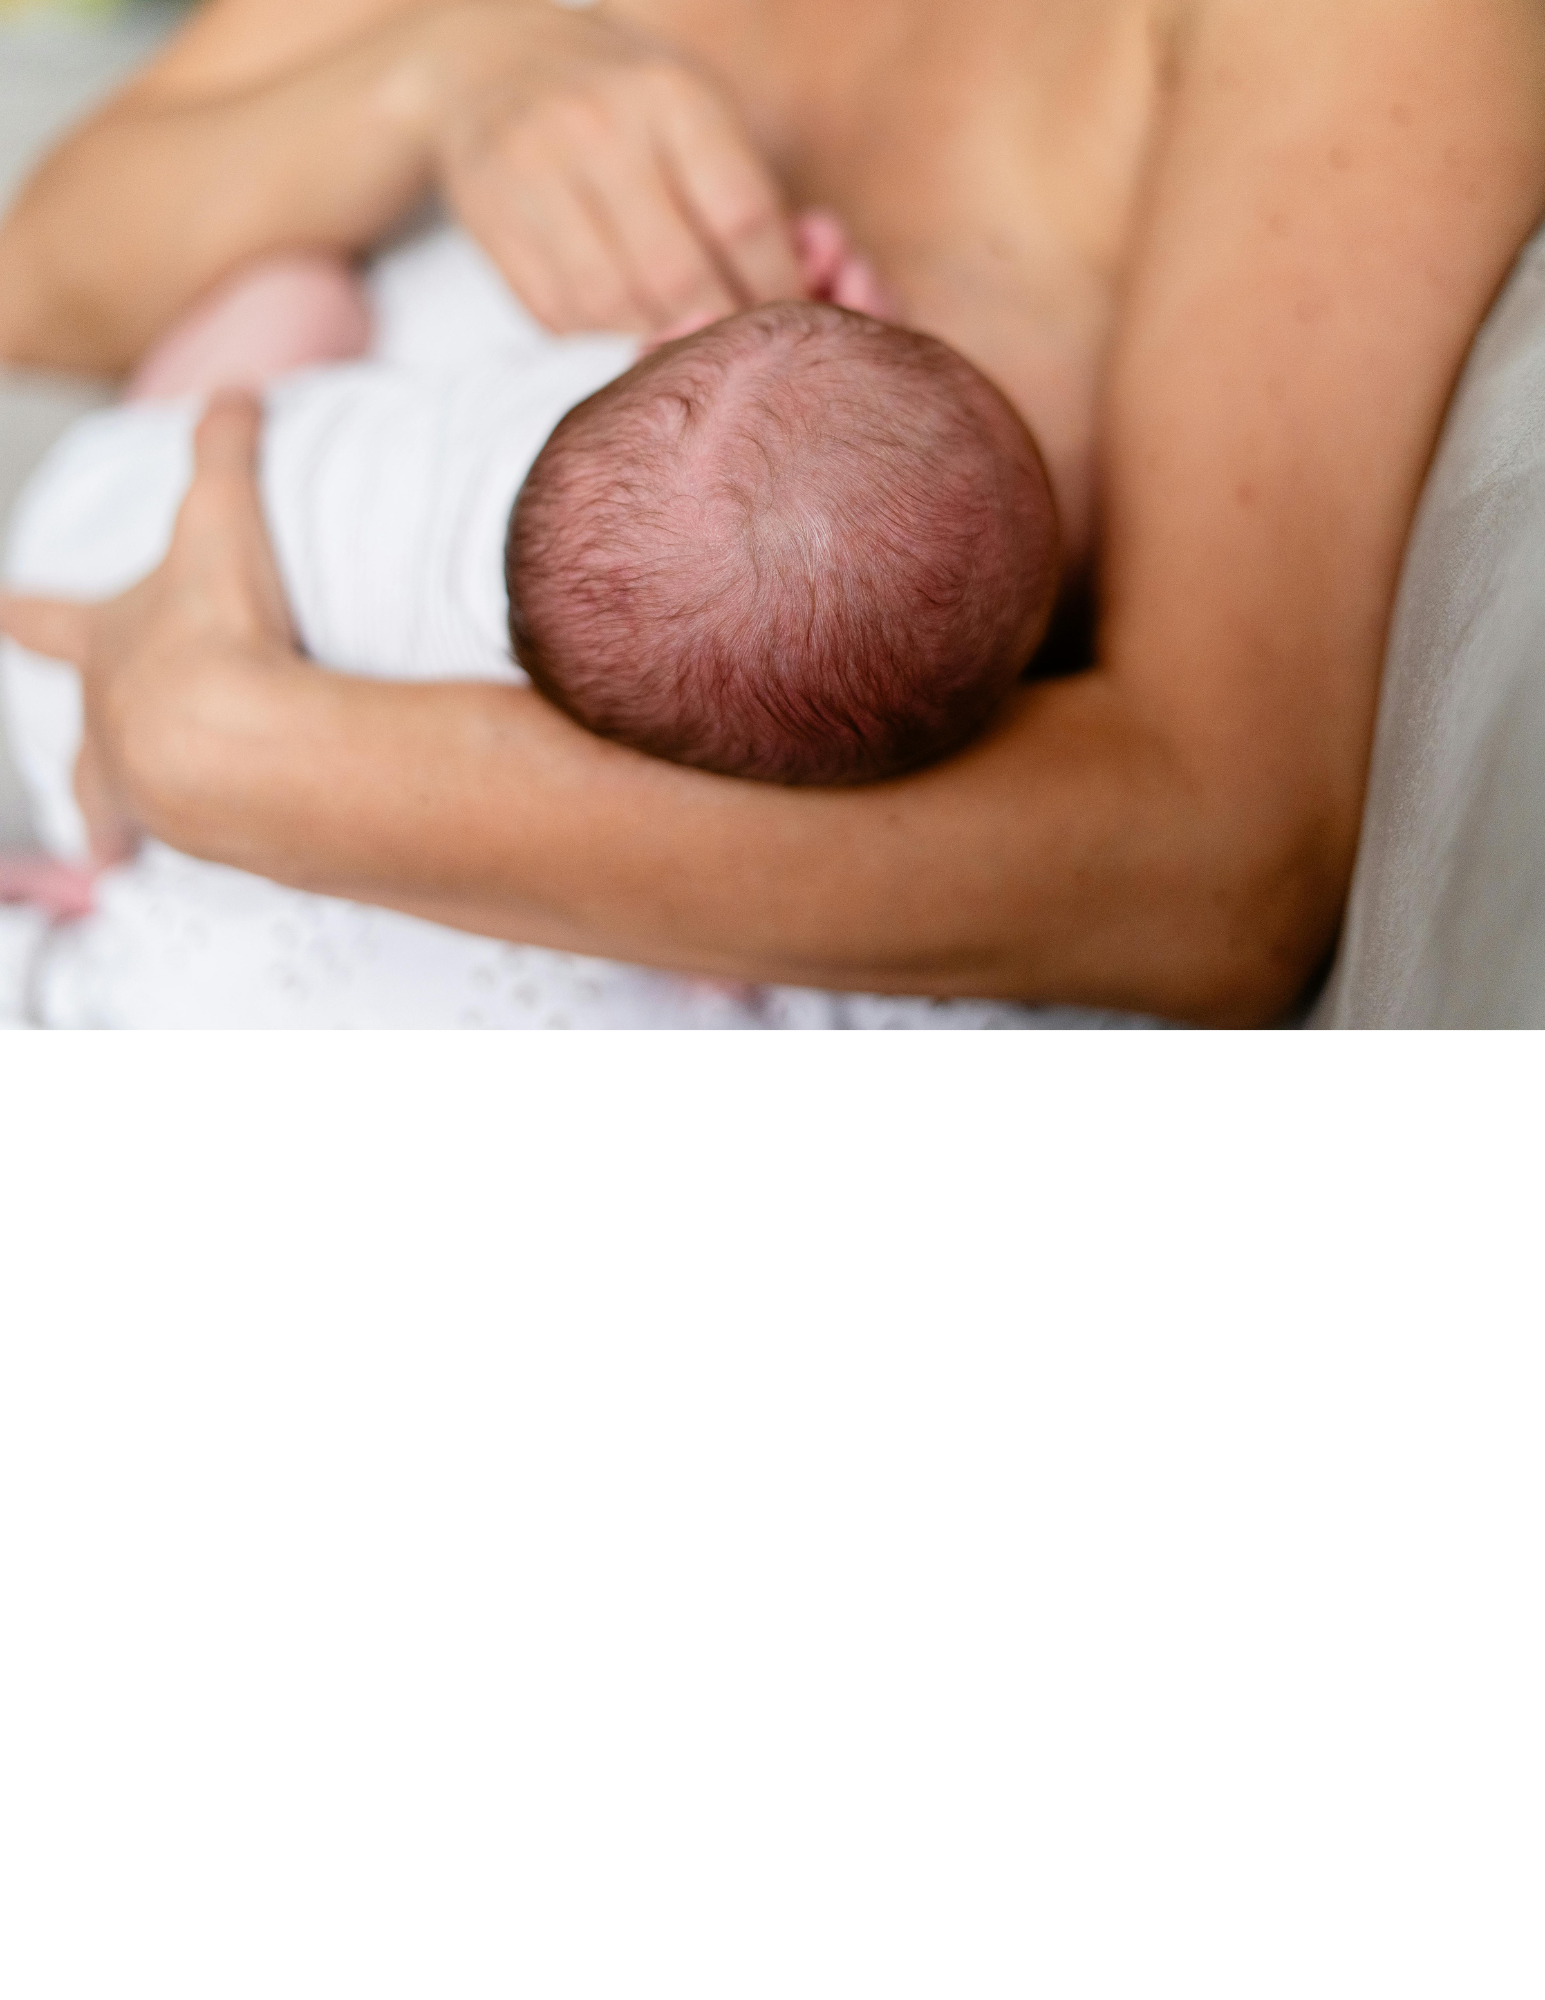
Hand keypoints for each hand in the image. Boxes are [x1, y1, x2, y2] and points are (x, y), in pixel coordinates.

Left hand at [0, 392, 297, 857]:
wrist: (241, 745)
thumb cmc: (214, 629)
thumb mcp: (222, 515)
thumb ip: (224, 449)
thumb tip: (236, 392)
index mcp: (103, 646)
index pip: (47, 621)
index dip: (25, 614)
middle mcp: (115, 726)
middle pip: (84, 755)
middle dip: (83, 775)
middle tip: (78, 806)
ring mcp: (154, 793)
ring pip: (132, 811)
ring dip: (130, 825)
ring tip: (124, 852)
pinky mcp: (209, 842)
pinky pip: (210, 843)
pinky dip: (217, 840)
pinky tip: (240, 845)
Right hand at [430, 0, 801, 334]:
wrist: (488, 63)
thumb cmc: (621, 100)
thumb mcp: (691, 109)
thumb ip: (740, 191)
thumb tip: (797, 296)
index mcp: (668, 94)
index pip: (740, 217)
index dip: (774, 287)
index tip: (790, 318)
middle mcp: (597, 126)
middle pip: (677, 275)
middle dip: (716, 327)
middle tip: (734, 350)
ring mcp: (535, 173)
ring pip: (615, 305)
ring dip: (653, 336)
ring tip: (674, 333)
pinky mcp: (490, 221)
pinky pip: (560, 314)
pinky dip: (596, 332)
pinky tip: (613, 313)